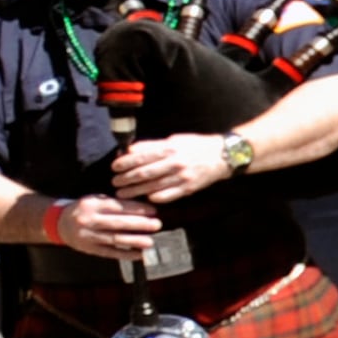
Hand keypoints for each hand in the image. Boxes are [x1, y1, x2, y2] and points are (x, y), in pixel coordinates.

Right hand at [46, 192, 162, 257]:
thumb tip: (143, 208)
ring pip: (114, 239)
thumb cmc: (86, 209)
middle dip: (139, 224)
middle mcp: (89, 220)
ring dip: (134, 241)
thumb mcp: (97, 200)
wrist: (60, 222)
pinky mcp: (89, 249)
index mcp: (93, 204)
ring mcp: (88, 236)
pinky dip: (125, 255)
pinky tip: (138, 255)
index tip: (153, 211)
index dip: (137, 209)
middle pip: (117, 223)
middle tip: (157, 225)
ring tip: (150, 242)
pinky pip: (109, 253)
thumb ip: (115, 203)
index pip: (118, 206)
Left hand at [107, 133, 233, 203]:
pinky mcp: (187, 189)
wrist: (223, 156)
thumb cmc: (196, 145)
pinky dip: (152, 198)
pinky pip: (166, 196)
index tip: (114, 167)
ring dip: (134, 192)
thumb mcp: (174, 140)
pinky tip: (144, 198)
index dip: (125, 163)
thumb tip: (130, 150)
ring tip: (122, 194)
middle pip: (144, 174)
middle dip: (126, 179)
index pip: (142, 156)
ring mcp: (182, 177)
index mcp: (170, 148)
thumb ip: (152, 146)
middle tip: (115, 182)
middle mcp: (175, 163)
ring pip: (152, 187)